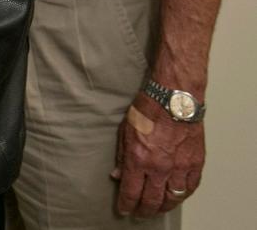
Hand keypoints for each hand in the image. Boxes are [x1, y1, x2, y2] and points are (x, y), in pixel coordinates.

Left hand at [112, 95, 204, 216]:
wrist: (173, 98)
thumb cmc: (147, 109)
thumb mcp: (124, 131)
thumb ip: (121, 155)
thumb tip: (117, 174)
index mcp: (139, 159)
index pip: (131, 192)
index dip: (126, 205)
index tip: (124, 210)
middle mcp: (159, 167)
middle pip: (152, 200)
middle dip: (144, 210)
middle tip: (140, 214)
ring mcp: (180, 167)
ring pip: (173, 198)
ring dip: (164, 207)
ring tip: (157, 209)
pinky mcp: (195, 163)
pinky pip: (190, 187)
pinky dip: (183, 195)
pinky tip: (176, 196)